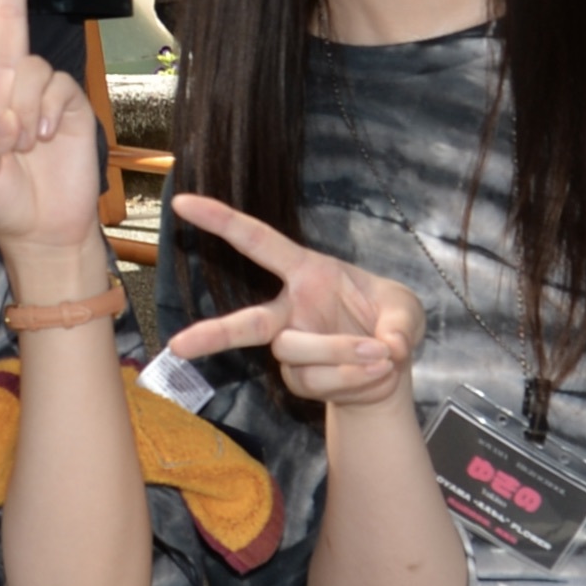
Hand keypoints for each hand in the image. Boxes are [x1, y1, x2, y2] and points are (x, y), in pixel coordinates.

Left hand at [0, 0, 108, 283]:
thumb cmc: (3, 202)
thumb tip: (5, 118)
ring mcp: (38, 88)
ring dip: (22, 108)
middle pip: (6, 17)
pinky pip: (54, 85)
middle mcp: (4, 82)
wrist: (47, 228)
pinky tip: (45, 138)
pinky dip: (46, 112)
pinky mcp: (69, 98)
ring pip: (28, 65)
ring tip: (24, 144)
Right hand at [165, 194, 428, 412]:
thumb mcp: (406, 310)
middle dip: (212, 335)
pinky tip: (372, 374)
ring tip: (380, 355)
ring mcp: (291, 347)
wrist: (389, 370)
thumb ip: (402, 323)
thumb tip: (391, 347)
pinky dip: (352, 380)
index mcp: (307, 272)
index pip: (259, 242)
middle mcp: (290, 310)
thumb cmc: (390, 323)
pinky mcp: (298, 380)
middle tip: (179, 347)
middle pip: (247, 323)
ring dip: (342, 355)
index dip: (221, 220)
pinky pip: (316, 382)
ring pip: (296, 353)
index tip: (183, 203)